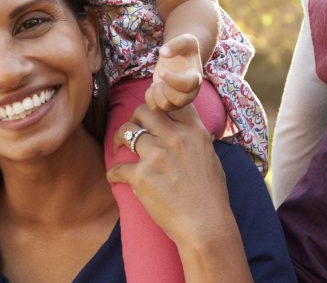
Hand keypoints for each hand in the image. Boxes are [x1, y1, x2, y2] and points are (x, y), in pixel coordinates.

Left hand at [106, 104, 235, 247]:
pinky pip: (117, 168)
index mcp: (194, 132)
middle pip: (143, 111)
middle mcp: (175, 138)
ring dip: (118, 140)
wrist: (206, 225)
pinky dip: (113, 174)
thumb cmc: (212, 196)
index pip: (172, 102)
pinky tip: (116, 178)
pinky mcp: (141, 176)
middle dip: (134, 118)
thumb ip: (196, 140)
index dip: (158, 103)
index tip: (152, 112)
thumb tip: (187, 133)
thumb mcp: (211, 158)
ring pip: (126, 132)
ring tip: (117, 148)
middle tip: (132, 130)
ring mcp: (157, 155)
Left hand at [146, 34, 202, 111]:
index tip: (161, 71)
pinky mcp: (168, 105)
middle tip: (161, 75)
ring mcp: (179, 101)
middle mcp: (190, 93)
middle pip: (178, 100)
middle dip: (165, 88)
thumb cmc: (185, 51)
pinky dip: (150, 99)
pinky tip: (153, 88)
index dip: (172, 80)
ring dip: (156, 93)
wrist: (181, 60)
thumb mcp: (186, 41)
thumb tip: (163, 52)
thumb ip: (177, 44)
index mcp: (196, 78)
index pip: (187, 85)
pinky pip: (156, 109)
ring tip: (158, 82)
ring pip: (165, 106)